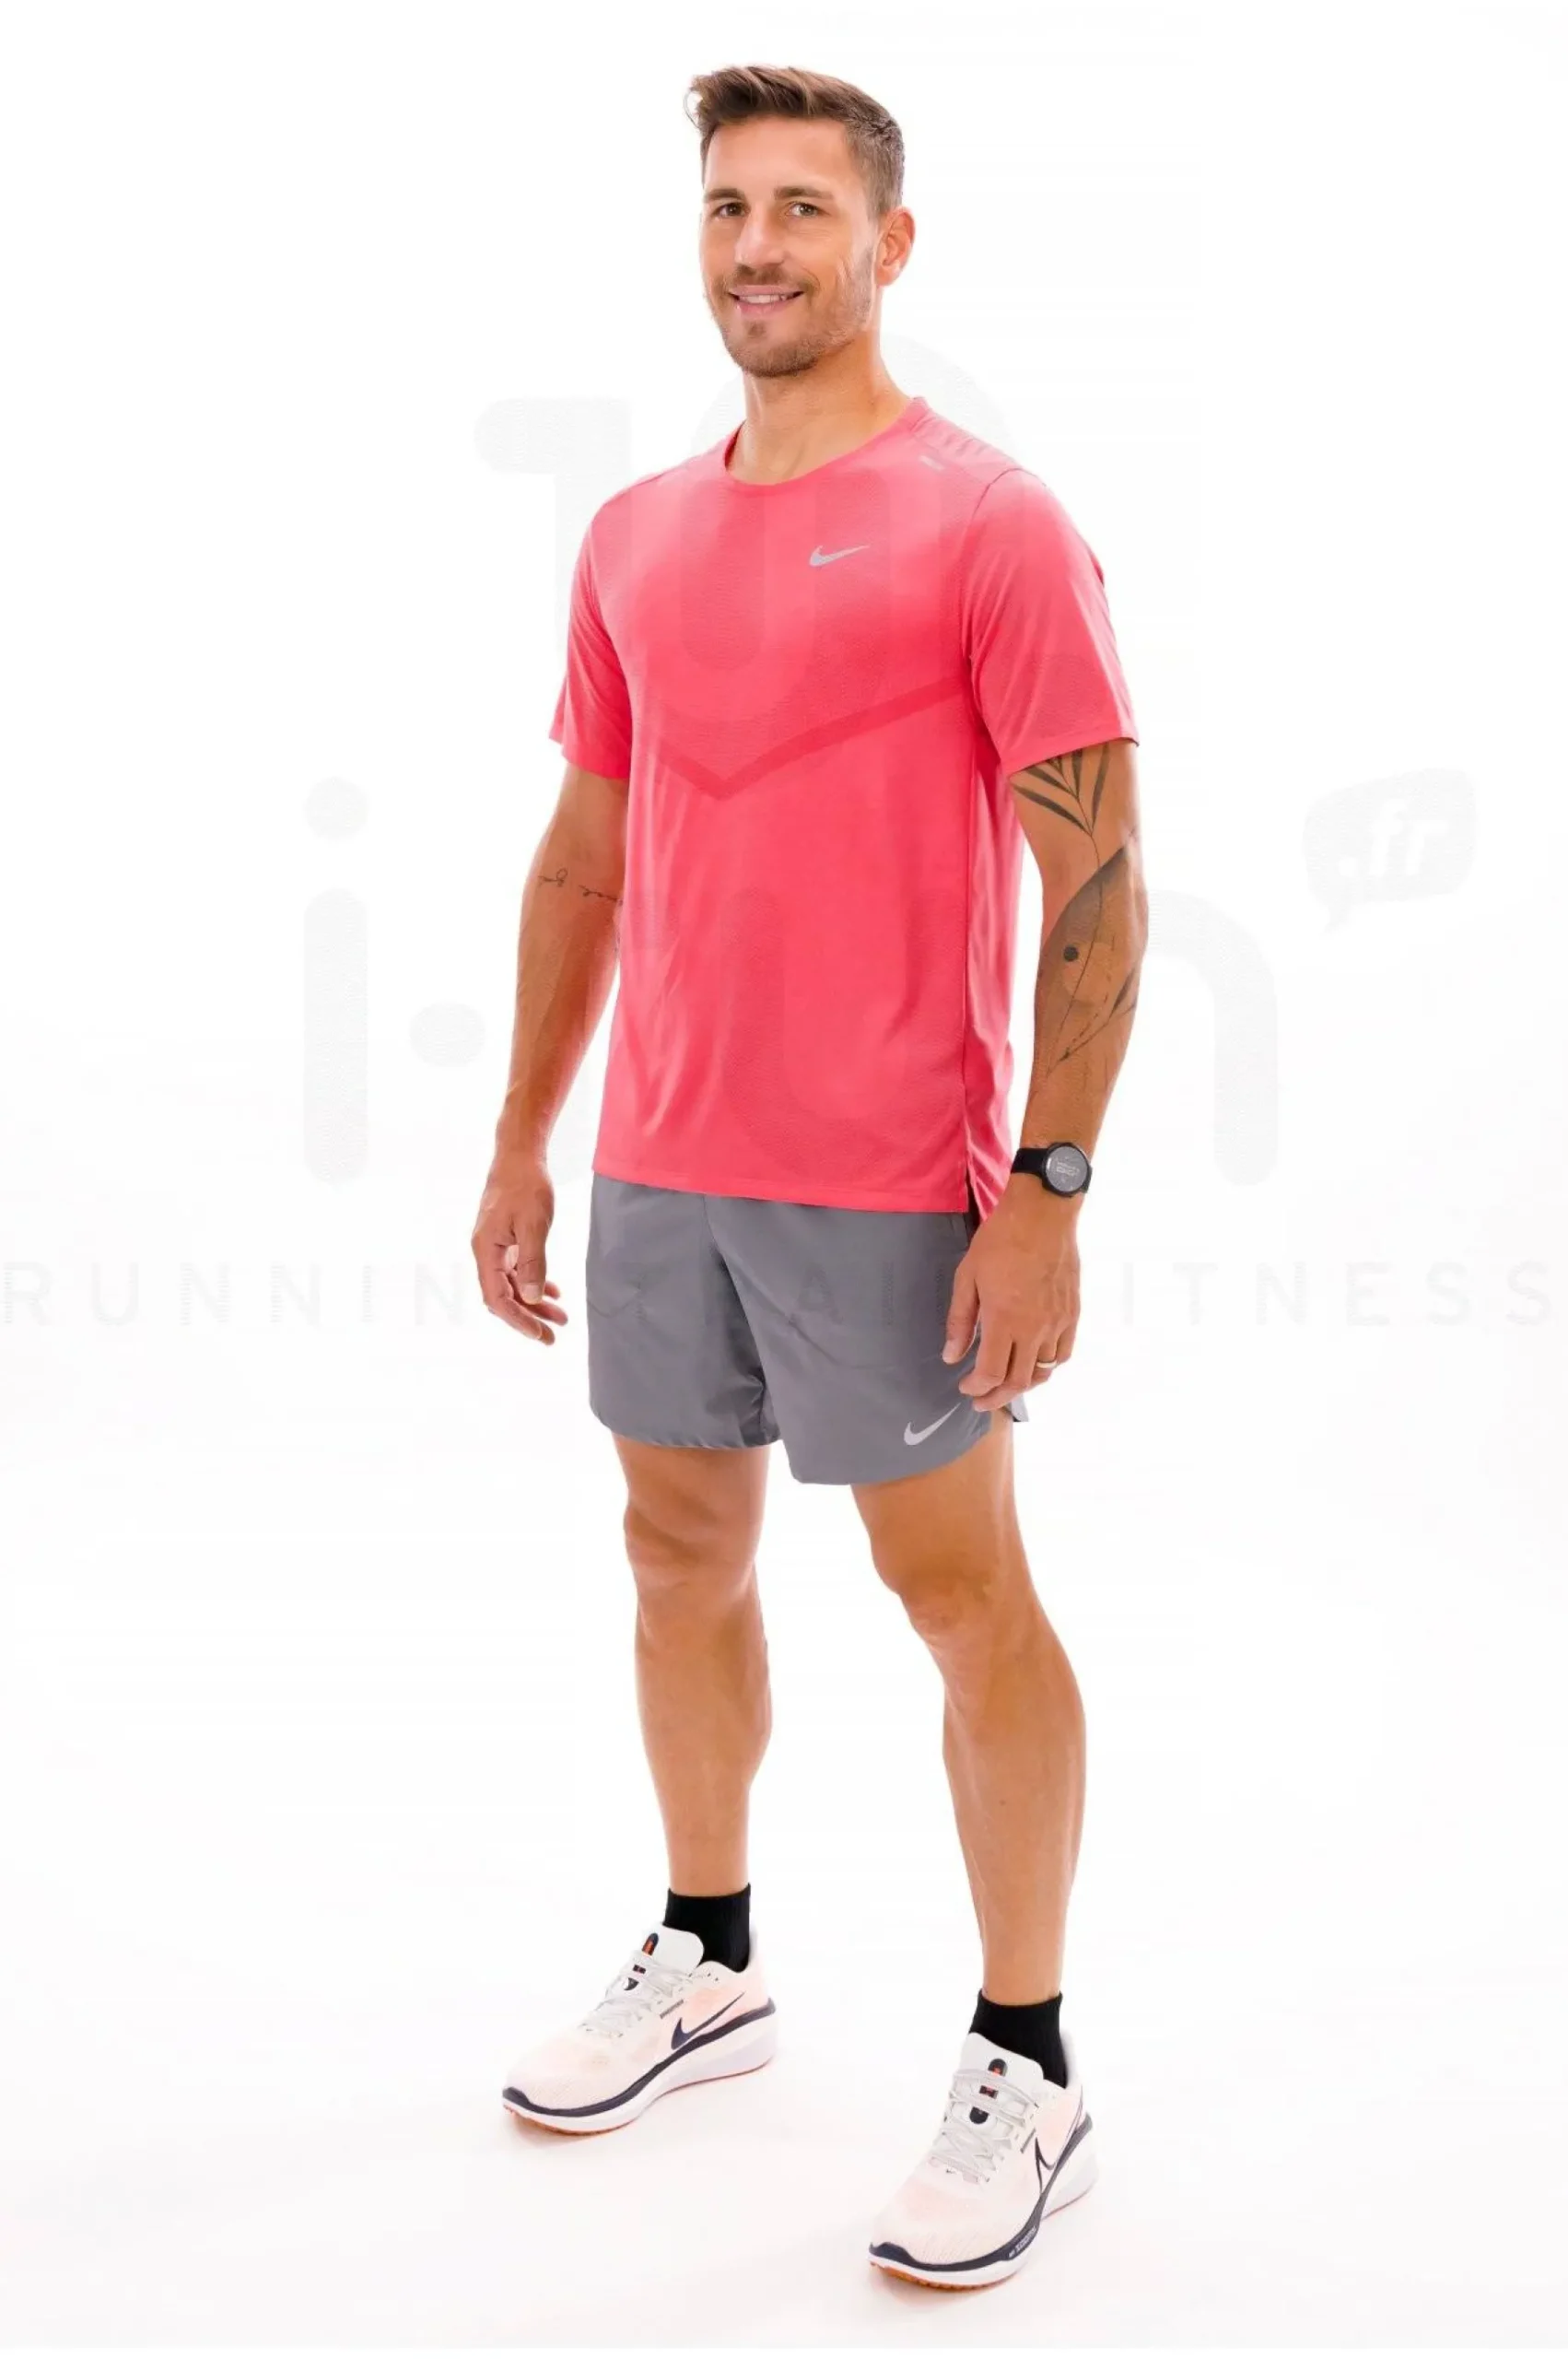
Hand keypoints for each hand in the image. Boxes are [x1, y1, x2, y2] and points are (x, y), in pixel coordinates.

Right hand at [471, 1153, 569, 1342]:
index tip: (540, 1334)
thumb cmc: (525, 1185)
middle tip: (553, 1336)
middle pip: (504, 1296)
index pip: (497, 1298)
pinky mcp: (505, 1238)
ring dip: (534, 1302)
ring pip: (513, 1284)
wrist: (519, 1155)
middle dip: (528, 1317)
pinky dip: (533, 1282)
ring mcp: (495, 1246)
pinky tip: (553, 1291)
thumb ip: (532, 1263)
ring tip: (560, 1317)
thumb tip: (531, 1297)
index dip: (518, 1320)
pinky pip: (516, 1269)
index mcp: (486, 1250)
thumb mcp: (533, 1225)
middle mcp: (486, 1252)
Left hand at [942, 1181, 1079, 1411]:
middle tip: (981, 1399)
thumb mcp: (968, 1277)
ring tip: (1006, 1384)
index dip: (976, 1388)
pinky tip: (1035, 1363)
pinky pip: (1064, 1354)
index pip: (992, 1373)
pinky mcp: (1072, 1314)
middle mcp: (1035, 1328)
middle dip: (996, 1396)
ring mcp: (1058, 1322)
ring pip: (1043, 1372)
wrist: (1042, 1215)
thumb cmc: (1000, 1241)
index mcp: (1005, 1320)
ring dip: (1022, 1384)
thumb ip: (960, 1321)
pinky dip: (1048, 1366)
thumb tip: (951, 1356)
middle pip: (1018, 1381)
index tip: (965, 1387)